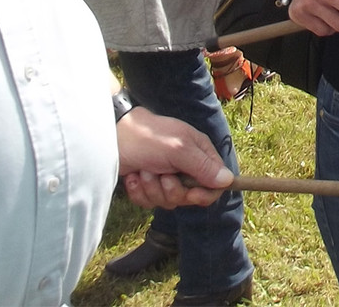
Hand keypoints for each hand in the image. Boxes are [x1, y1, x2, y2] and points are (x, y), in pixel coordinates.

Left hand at [116, 108, 234, 209]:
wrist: (110, 137)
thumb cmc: (146, 138)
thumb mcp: (178, 149)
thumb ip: (203, 166)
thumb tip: (228, 180)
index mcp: (198, 153)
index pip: (215, 182)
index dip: (205, 193)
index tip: (192, 194)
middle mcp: (185, 166)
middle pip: (190, 196)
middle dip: (172, 191)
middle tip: (161, 176)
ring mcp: (165, 176)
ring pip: (168, 201)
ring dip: (152, 189)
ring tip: (143, 172)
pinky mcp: (147, 185)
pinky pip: (149, 202)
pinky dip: (139, 192)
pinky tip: (133, 177)